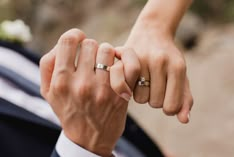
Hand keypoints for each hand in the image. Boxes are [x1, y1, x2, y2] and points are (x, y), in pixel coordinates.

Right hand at [39, 29, 139, 155]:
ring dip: (107, 54)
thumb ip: (48, 64)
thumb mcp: (48, 92)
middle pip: (91, 43)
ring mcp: (103, 89)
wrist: (88, 139)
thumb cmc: (68, 111)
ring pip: (108, 50)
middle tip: (91, 60)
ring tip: (104, 65)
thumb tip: (63, 44)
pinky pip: (127, 63)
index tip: (79, 40)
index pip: (68, 41)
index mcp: (61, 81)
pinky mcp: (120, 94)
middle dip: (91, 49)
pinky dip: (125, 59)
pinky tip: (119, 65)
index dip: (75, 35)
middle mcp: (82, 84)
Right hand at [126, 19, 192, 123]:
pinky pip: (128, 88)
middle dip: (155, 99)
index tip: (167, 98)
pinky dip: (131, 89)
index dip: (169, 107)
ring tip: (144, 82)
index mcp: (177, 67)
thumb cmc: (169, 58)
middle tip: (156, 87)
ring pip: (140, 98)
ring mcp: (142, 60)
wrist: (152, 31)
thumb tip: (184, 120)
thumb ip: (185, 98)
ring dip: (143, 95)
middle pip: (155, 103)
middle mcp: (160, 62)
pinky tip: (134, 80)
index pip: (171, 106)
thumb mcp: (181, 76)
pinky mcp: (127, 59)